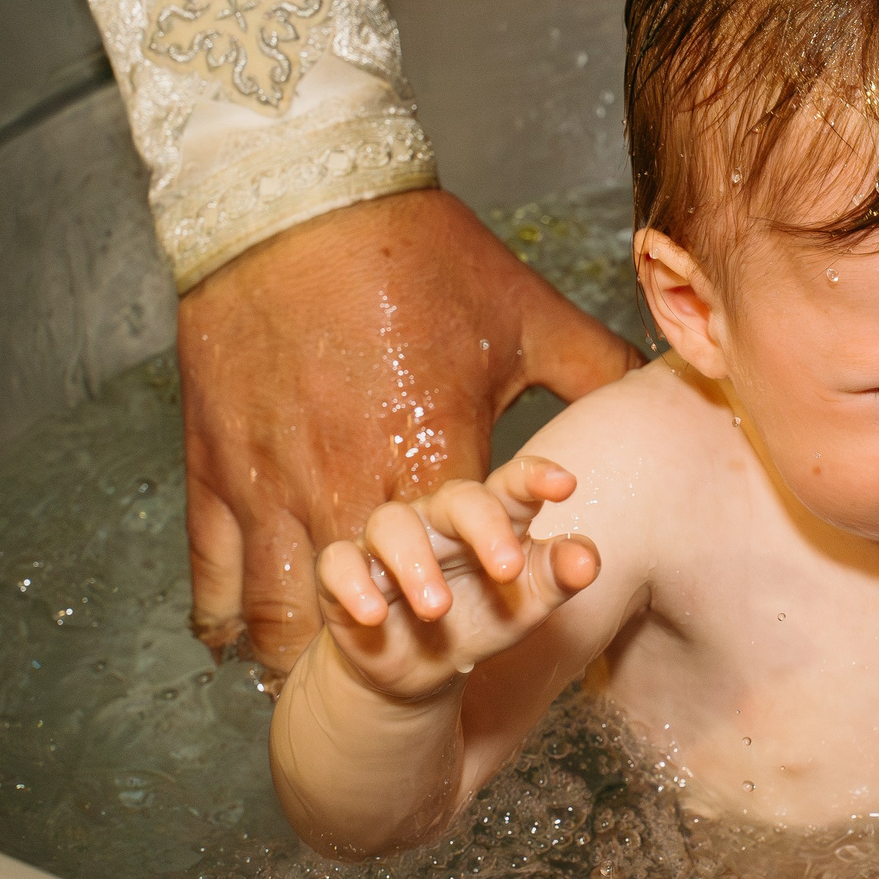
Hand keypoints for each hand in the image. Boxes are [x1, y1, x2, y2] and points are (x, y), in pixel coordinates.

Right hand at [180, 189, 640, 668]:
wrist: (292, 196)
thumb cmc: (417, 253)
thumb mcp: (525, 312)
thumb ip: (596, 366)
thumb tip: (667, 382)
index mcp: (426, 450)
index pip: (461, 560)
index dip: (484, 602)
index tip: (497, 633)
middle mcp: (342, 481)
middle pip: (360, 607)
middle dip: (388, 653)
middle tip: (406, 683)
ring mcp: (268, 482)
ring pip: (277, 608)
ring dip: (303, 654)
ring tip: (328, 683)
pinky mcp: (211, 467)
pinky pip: (211, 570)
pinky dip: (226, 617)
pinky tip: (242, 642)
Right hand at [315, 457, 599, 701]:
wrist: (420, 670)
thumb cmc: (483, 620)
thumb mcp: (526, 604)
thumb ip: (559, 577)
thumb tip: (587, 559)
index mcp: (490, 517)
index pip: (511, 485)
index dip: (535, 477)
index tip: (565, 484)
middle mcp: (438, 519)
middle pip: (456, 497)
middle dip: (483, 528)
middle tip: (509, 570)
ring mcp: (388, 542)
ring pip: (391, 523)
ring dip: (415, 565)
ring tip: (439, 610)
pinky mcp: (344, 573)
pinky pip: (338, 563)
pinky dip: (352, 586)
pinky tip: (375, 615)